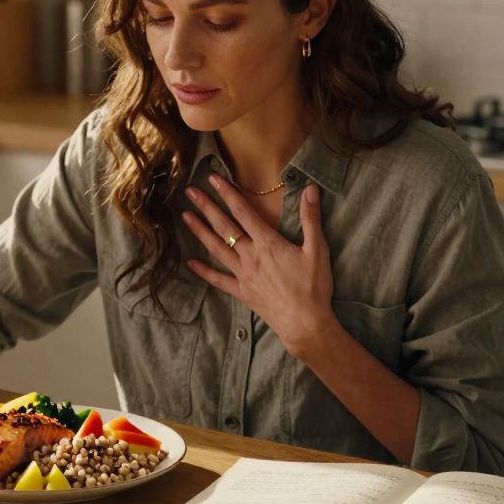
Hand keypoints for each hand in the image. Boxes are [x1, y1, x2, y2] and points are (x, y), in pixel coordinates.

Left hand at [182, 177, 338, 360]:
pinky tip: (190, 263)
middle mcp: (251, 256)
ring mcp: (243, 275)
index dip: (228, 193)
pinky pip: (218, 280)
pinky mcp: (242, 292)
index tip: (213, 179)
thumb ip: (311, 219)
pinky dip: (204, 271)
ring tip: (185, 217)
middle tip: (190, 192)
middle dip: (206, 207)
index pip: (243, 212)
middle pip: (224, 227)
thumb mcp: (318, 250)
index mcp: (268, 243)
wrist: (305, 323)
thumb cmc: (313, 287)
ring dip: (200, 232)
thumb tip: (310, 190)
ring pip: (217, 249)